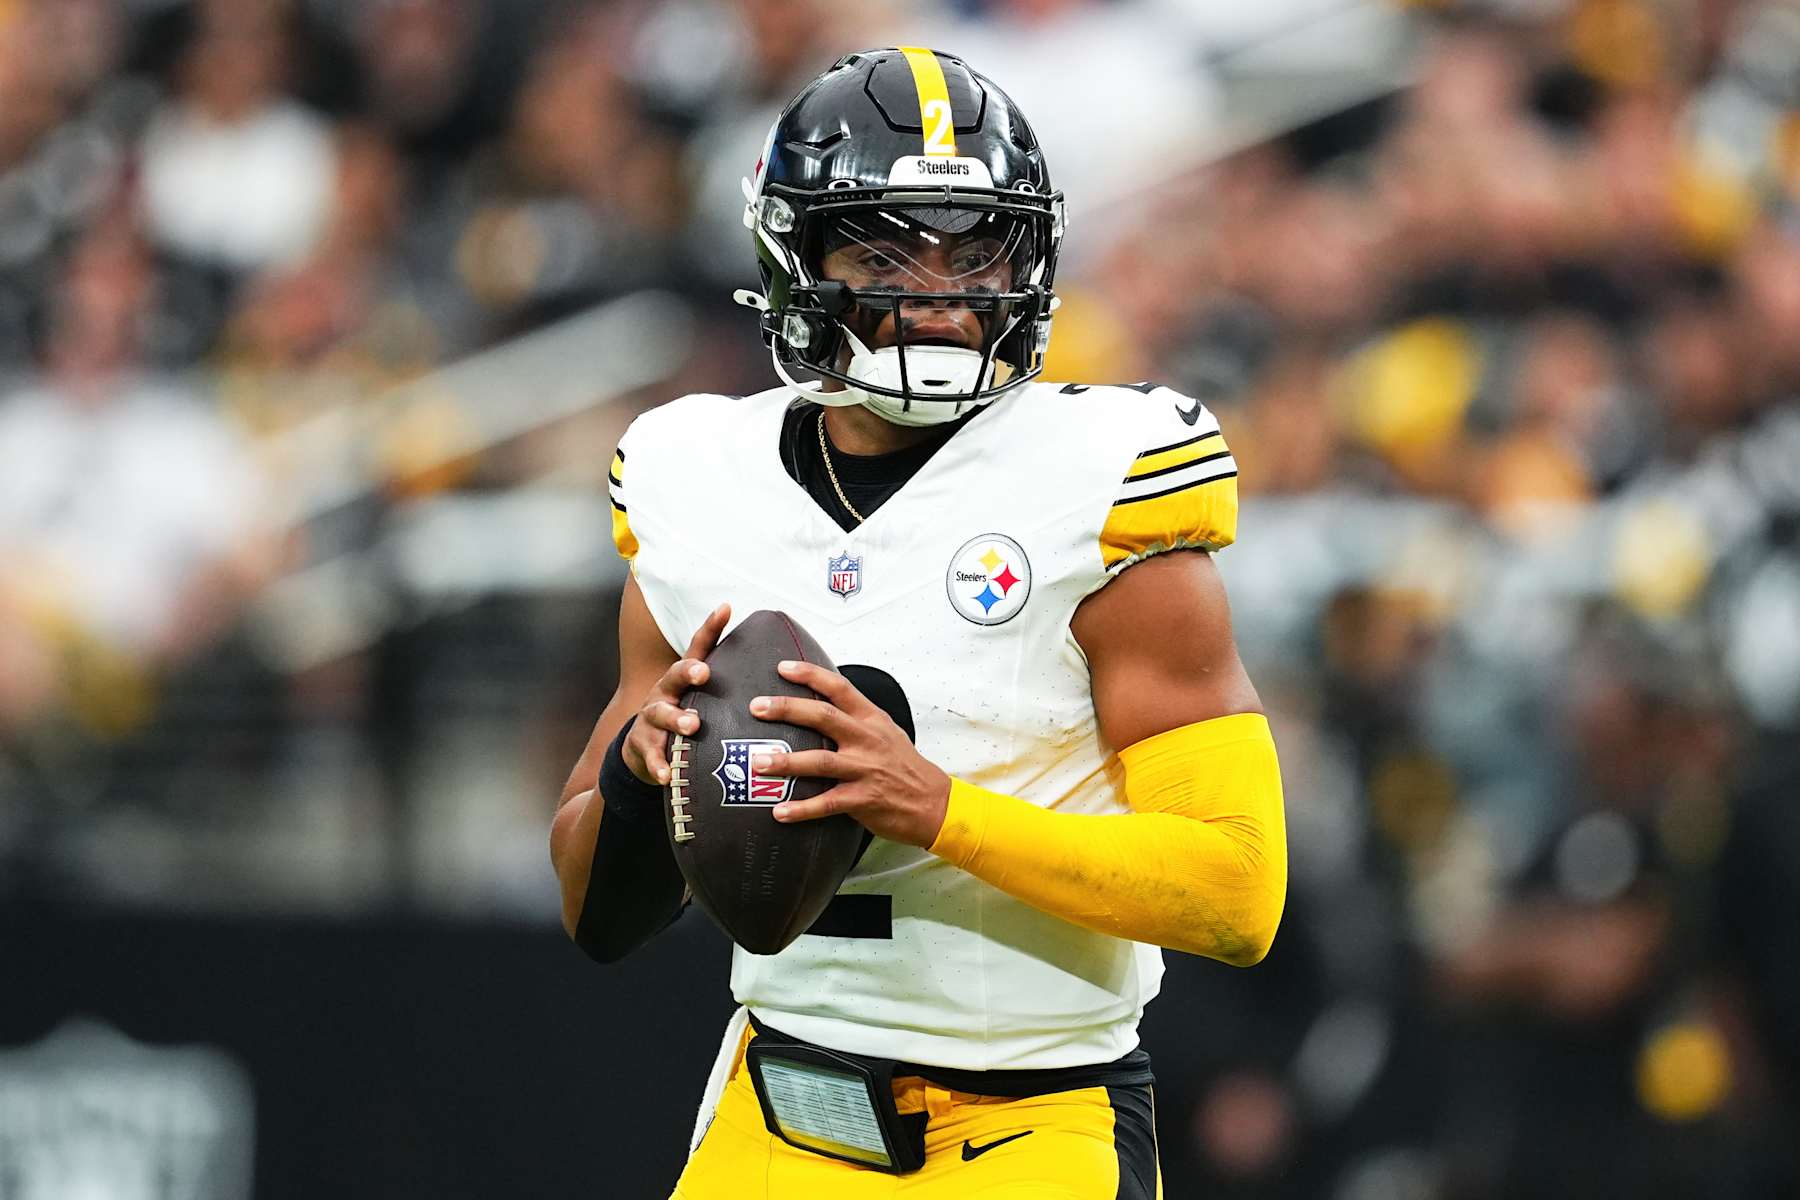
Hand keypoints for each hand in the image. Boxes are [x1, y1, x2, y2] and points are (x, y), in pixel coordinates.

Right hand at [622, 603, 730, 785]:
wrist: (643, 751)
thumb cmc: (684, 718)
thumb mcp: (701, 698)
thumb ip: (729, 686)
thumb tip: (780, 670)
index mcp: (684, 680)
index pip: (698, 648)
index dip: (710, 627)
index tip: (726, 608)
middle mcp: (665, 693)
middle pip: (674, 677)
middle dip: (688, 673)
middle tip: (703, 673)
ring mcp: (651, 719)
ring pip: (661, 715)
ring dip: (676, 719)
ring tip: (691, 725)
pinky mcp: (643, 746)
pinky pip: (651, 756)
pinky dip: (659, 764)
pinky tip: (668, 774)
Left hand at [749, 660, 950, 848]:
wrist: (935, 803)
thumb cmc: (906, 767)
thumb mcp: (886, 731)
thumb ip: (857, 717)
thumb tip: (823, 702)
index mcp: (871, 720)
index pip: (839, 688)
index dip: (810, 675)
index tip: (782, 668)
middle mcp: (866, 740)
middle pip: (823, 717)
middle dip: (787, 709)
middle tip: (757, 707)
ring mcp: (864, 770)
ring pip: (820, 761)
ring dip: (786, 762)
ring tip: (758, 763)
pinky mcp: (863, 799)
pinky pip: (827, 803)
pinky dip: (802, 808)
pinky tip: (780, 811)